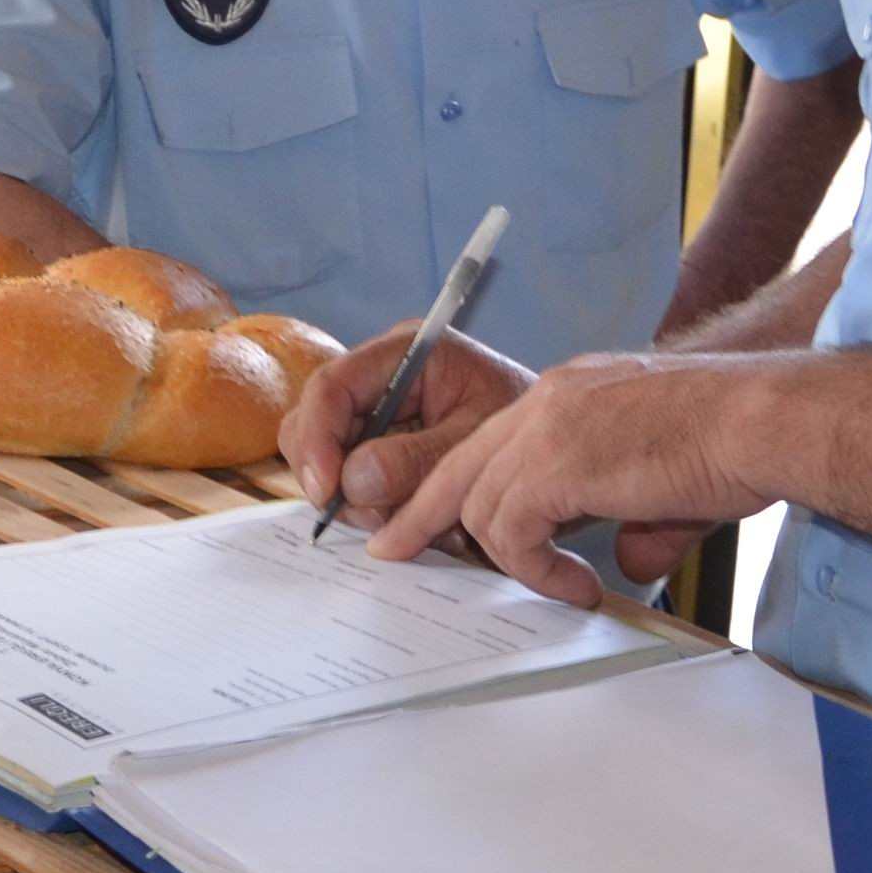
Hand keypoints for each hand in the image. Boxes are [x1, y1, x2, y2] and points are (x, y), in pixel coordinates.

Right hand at [282, 330, 528, 527]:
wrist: (559, 447)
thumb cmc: (531, 431)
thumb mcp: (477, 444)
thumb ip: (416, 460)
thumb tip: (354, 480)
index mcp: (406, 352)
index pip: (332, 386)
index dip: (318, 440)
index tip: (328, 491)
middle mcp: (380, 376)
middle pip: (313, 424)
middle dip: (335, 479)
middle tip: (376, 519)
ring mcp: (376, 413)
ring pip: (326, 460)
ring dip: (360, 501)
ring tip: (416, 518)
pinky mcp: (379, 445)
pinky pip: (350, 482)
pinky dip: (375, 509)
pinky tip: (416, 517)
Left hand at [361, 353, 776, 610]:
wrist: (761, 421)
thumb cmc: (736, 446)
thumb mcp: (673, 487)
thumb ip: (640, 522)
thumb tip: (629, 559)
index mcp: (571, 395)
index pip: (491, 442)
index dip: (454, 484)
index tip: (430, 521)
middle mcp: (549, 403)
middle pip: (460, 466)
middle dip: (422, 514)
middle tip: (395, 553)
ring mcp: (546, 431)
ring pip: (481, 506)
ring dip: (510, 559)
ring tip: (559, 588)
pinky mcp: (554, 467)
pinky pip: (511, 532)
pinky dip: (534, 570)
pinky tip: (577, 588)